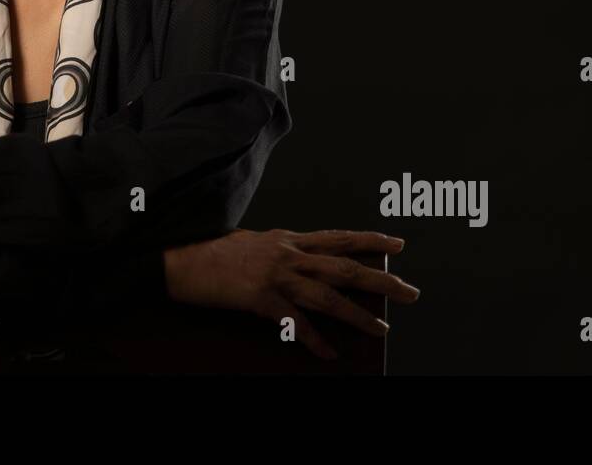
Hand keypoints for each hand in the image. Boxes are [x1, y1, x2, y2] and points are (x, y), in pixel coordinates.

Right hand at [162, 228, 419, 358]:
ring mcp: (276, 276)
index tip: (398, 243)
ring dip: (358, 315)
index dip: (371, 240)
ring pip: (328, 296)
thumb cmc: (214, 252)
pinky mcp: (261, 299)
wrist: (181, 259)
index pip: (339, 237)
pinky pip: (295, 323)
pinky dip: (314, 340)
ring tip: (382, 328)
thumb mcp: (255, 242)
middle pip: (345, 267)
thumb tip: (306, 262)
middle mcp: (288, 253)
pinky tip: (328, 353)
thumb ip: (283, 251)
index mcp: (288, 239)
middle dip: (381, 280)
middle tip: (410, 291)